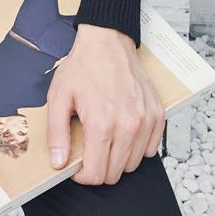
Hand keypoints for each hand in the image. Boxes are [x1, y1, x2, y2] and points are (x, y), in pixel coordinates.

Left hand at [45, 24, 164, 184]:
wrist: (107, 40)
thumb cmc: (83, 66)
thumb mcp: (59, 96)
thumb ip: (57, 133)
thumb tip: (58, 162)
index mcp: (101, 124)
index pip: (96, 174)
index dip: (83, 175)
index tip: (77, 165)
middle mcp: (127, 126)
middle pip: (115, 173)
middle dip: (98, 167)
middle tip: (89, 148)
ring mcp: (145, 121)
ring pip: (133, 164)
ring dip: (117, 158)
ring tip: (105, 137)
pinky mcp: (157, 115)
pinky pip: (150, 149)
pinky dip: (137, 147)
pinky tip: (123, 132)